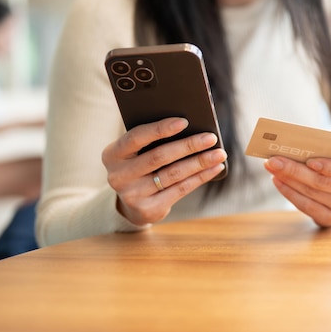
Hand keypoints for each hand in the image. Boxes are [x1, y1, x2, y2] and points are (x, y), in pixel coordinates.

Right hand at [101, 117, 226, 224]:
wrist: (130, 203)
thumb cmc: (139, 164)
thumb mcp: (136, 151)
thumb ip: (151, 139)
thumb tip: (190, 127)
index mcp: (112, 154)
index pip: (136, 137)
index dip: (161, 129)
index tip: (185, 122)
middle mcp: (118, 176)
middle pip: (159, 156)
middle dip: (188, 145)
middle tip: (211, 138)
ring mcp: (133, 195)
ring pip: (173, 174)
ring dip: (200, 162)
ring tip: (219, 153)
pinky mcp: (149, 210)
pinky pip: (181, 189)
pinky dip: (201, 177)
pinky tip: (214, 168)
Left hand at [264, 150, 330, 226]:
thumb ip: (325, 149)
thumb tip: (297, 145)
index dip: (327, 166)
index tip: (309, 160)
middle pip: (321, 183)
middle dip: (294, 170)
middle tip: (274, 160)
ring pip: (310, 194)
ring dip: (288, 181)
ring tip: (272, 169)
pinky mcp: (329, 219)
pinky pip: (305, 207)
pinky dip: (289, 193)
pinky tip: (278, 181)